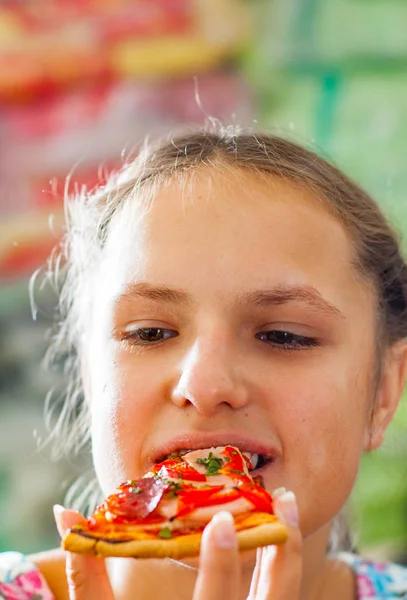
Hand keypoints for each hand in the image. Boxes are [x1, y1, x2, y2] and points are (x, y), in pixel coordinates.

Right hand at [54, 490, 301, 599]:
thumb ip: (86, 575)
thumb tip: (64, 513)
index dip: (219, 566)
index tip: (223, 521)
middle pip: (275, 599)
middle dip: (281, 548)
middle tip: (283, 496)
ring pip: (286, 596)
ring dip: (289, 550)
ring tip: (288, 504)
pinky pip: (278, 599)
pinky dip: (282, 565)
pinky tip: (275, 535)